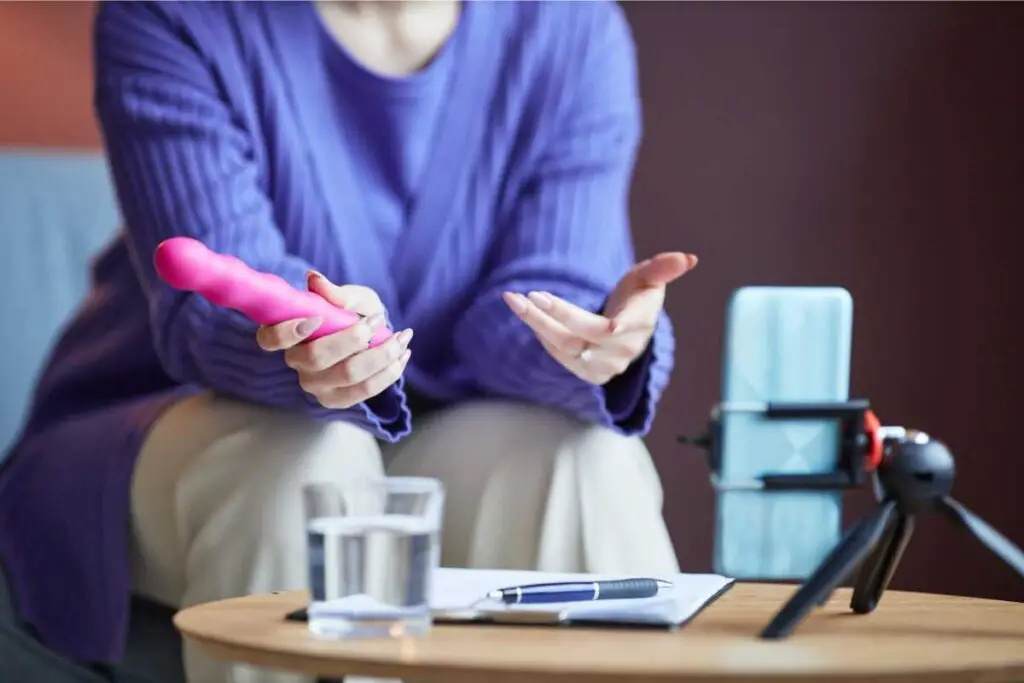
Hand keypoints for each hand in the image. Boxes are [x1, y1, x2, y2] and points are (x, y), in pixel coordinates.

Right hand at [256, 272, 412, 408]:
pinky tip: (403, 354)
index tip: (317, 317)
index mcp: (286, 335)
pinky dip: (389, 371)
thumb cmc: (351, 312)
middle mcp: (296, 363)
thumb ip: (335, 293)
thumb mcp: (348, 297)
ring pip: (347, 374)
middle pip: (317, 357)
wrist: (369, 334)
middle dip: (353, 337)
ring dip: (381, 354)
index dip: (288, 331)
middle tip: (379, 319)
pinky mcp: (337, 400)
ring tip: (402, 337)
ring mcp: (315, 385)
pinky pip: (365, 390)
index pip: (270, 339)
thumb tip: (315, 279)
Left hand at [501, 252, 696, 384]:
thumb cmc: (638, 297)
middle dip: (557, 315)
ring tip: (514, 299)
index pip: (621, 328)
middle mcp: (622, 350)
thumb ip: (663, 268)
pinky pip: (558, 355)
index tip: (587, 315)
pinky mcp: (586, 373)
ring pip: (565, 347)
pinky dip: (540, 333)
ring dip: (537, 324)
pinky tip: (526, 313)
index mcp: (640, 324)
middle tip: (532, 294)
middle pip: (584, 337)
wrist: (629, 331)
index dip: (605, 325)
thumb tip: (689, 258)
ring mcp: (603, 365)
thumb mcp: (649, 279)